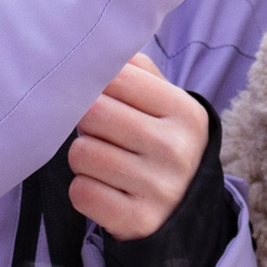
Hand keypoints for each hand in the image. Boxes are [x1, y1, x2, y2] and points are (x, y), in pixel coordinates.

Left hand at [68, 54, 206, 240]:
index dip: (98, 86)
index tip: (102, 98)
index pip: (118, 78)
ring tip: (105, 162)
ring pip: (82, 153)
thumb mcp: (168, 107)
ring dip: (84, 158)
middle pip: (94, 114)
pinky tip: (105, 189)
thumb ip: (139, 73)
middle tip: (100, 132)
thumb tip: (99, 46)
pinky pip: (81, 192)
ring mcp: (158, 187)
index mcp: (185, 112)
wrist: (185, 212)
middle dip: (87, 122)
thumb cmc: (164, 145)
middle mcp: (176, 148)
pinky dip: (84, 190)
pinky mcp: (138, 220)